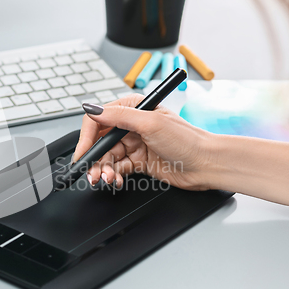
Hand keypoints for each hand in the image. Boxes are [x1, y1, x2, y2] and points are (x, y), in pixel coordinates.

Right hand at [73, 94, 215, 189]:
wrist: (206, 164)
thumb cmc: (187, 139)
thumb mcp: (150, 123)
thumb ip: (119, 116)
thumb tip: (92, 108)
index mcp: (131, 109)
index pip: (98, 120)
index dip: (86, 137)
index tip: (82, 153)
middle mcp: (130, 126)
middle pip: (99, 142)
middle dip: (93, 159)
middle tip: (92, 173)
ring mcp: (133, 144)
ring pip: (107, 158)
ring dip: (103, 170)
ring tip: (107, 178)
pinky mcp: (137, 161)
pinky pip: (117, 169)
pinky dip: (113, 175)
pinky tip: (116, 180)